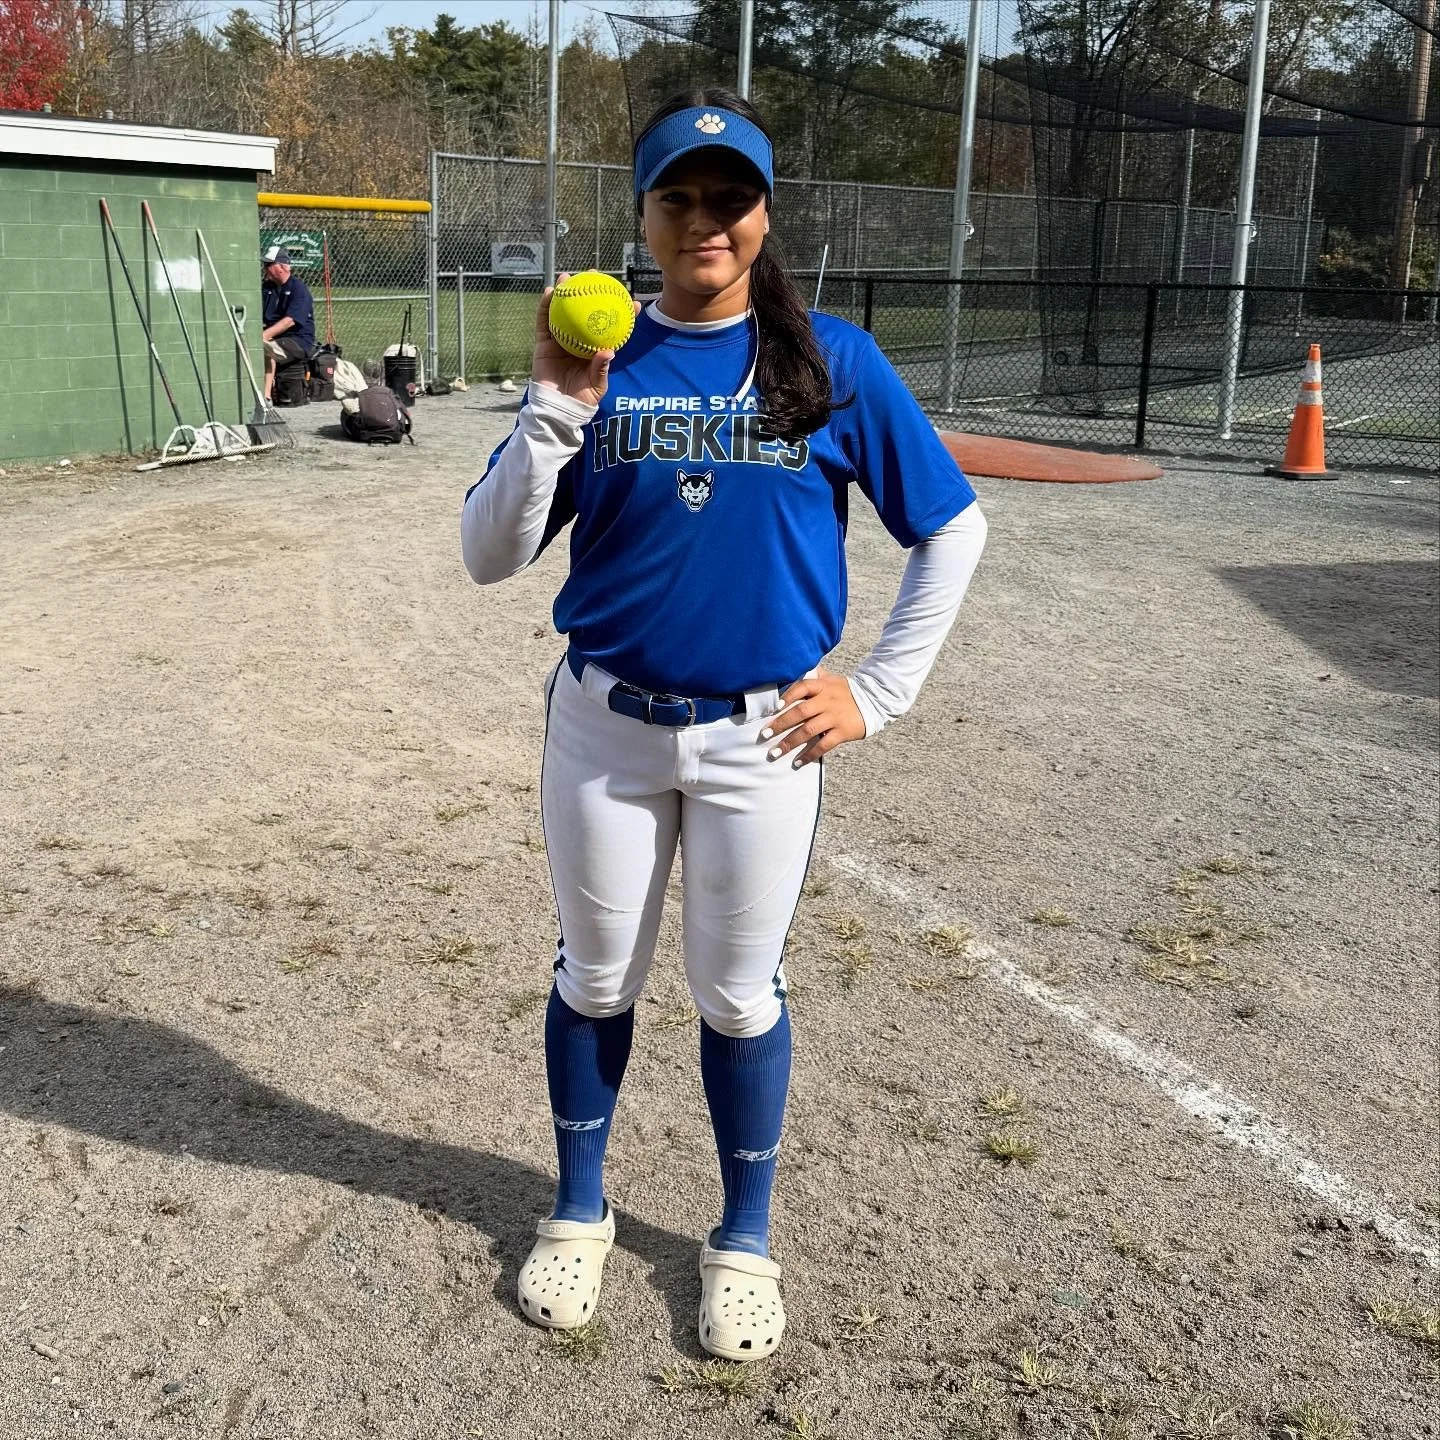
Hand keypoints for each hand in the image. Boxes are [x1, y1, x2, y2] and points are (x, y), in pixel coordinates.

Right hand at [531, 273, 640, 406]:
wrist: (558, 408)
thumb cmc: (581, 399)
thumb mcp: (596, 386)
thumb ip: (601, 368)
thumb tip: (608, 351)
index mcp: (595, 348)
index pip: (611, 327)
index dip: (623, 314)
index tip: (633, 302)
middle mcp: (579, 339)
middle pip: (586, 311)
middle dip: (590, 292)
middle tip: (597, 276)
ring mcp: (560, 339)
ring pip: (563, 311)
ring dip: (565, 292)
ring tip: (568, 276)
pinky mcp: (543, 342)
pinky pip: (544, 320)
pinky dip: (545, 305)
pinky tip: (549, 291)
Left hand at [758, 670, 866, 768]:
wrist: (875, 701)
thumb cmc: (845, 691)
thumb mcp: (831, 679)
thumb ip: (813, 677)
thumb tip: (791, 672)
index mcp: (822, 686)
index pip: (801, 687)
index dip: (786, 696)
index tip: (773, 707)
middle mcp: (827, 700)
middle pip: (800, 712)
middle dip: (780, 724)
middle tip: (765, 734)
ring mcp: (835, 717)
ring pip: (808, 730)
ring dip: (790, 742)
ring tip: (775, 752)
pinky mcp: (842, 732)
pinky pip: (824, 745)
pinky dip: (810, 754)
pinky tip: (798, 762)